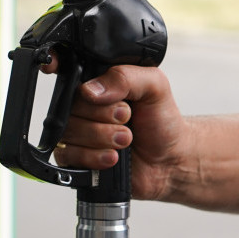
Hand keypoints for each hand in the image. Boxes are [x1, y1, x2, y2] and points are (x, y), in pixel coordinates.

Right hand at [52, 65, 188, 200]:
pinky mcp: (77, 157)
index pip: (74, 78)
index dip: (84, 87)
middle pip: (71, 107)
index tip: (117, 102)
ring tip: (126, 139)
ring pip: (70, 132)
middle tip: (127, 119)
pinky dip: (94, 157)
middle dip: (103, 116)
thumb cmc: (161, 121)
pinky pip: (68, 155)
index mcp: (99, 84)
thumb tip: (91, 89)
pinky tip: (113, 156)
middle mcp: (85, 107)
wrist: (170, 160)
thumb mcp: (155, 87)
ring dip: (102, 138)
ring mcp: (79, 133)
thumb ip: (125, 77)